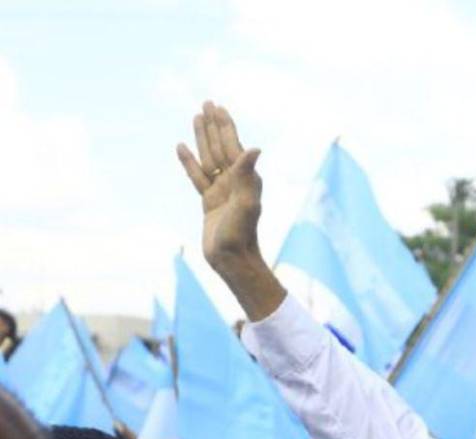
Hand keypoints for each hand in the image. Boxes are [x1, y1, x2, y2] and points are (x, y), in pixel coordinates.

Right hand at [177, 101, 264, 271]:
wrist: (231, 260)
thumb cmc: (240, 235)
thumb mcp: (246, 204)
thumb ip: (247, 175)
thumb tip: (255, 148)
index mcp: (244, 179)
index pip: (232, 146)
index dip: (225, 126)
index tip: (218, 107)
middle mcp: (234, 182)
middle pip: (221, 146)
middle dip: (214, 125)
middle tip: (207, 103)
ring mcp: (221, 191)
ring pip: (208, 157)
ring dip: (202, 138)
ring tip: (196, 117)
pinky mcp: (209, 202)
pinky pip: (197, 176)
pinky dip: (189, 161)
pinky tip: (181, 147)